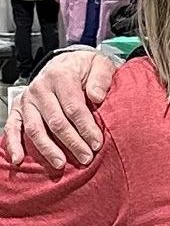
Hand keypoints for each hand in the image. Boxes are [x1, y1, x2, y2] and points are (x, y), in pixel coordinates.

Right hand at [3, 51, 114, 167]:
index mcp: (61, 77)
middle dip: (72, 142)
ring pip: (35, 128)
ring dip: (47, 148)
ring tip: (61, 164)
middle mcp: (40, 88)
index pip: (73, 107)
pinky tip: (19, 160)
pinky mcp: (19, 108)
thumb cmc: (85, 68)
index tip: (97, 144)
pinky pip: (13, 127)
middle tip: (86, 158)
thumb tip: (97, 96)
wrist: (65, 62)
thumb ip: (101, 79)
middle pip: (56, 121)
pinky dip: (14, 144)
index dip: (86, 128)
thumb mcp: (100, 65)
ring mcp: (27, 100)